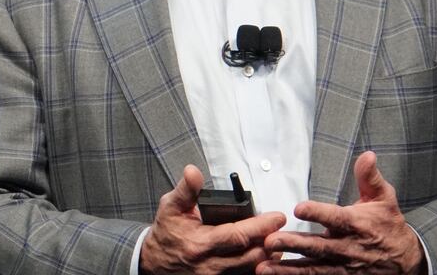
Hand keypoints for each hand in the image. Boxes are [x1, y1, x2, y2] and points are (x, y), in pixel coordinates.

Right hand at [141, 164, 286, 273]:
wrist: (154, 262)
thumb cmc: (166, 233)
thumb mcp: (170, 207)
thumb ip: (186, 189)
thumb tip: (193, 172)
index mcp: (201, 243)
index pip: (238, 235)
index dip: (261, 226)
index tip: (277, 216)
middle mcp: (211, 263)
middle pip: (252, 256)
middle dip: (271, 242)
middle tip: (282, 229)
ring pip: (251, 268)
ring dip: (267, 255)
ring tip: (275, 240)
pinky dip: (256, 265)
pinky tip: (263, 254)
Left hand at [256, 151, 423, 274]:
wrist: (407, 260)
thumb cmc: (389, 226)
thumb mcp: (385, 198)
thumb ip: (370, 177)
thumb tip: (367, 155)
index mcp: (356, 224)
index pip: (335, 218)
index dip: (317, 213)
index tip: (298, 208)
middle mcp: (347, 247)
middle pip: (318, 247)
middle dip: (293, 245)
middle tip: (271, 241)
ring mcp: (343, 266)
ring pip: (313, 268)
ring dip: (288, 269)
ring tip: (264, 267)